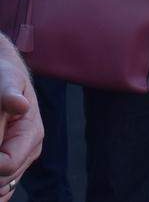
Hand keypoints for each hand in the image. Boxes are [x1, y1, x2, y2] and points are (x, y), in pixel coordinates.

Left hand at [0, 41, 41, 198]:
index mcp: (32, 134)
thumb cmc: (4, 76)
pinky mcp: (9, 164)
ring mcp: (19, 159)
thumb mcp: (5, 81)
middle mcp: (28, 151)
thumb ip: (8, 96)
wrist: (5, 77)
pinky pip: (1, 186)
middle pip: (1, 180)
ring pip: (1, 186)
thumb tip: (20, 105)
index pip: (5, 165)